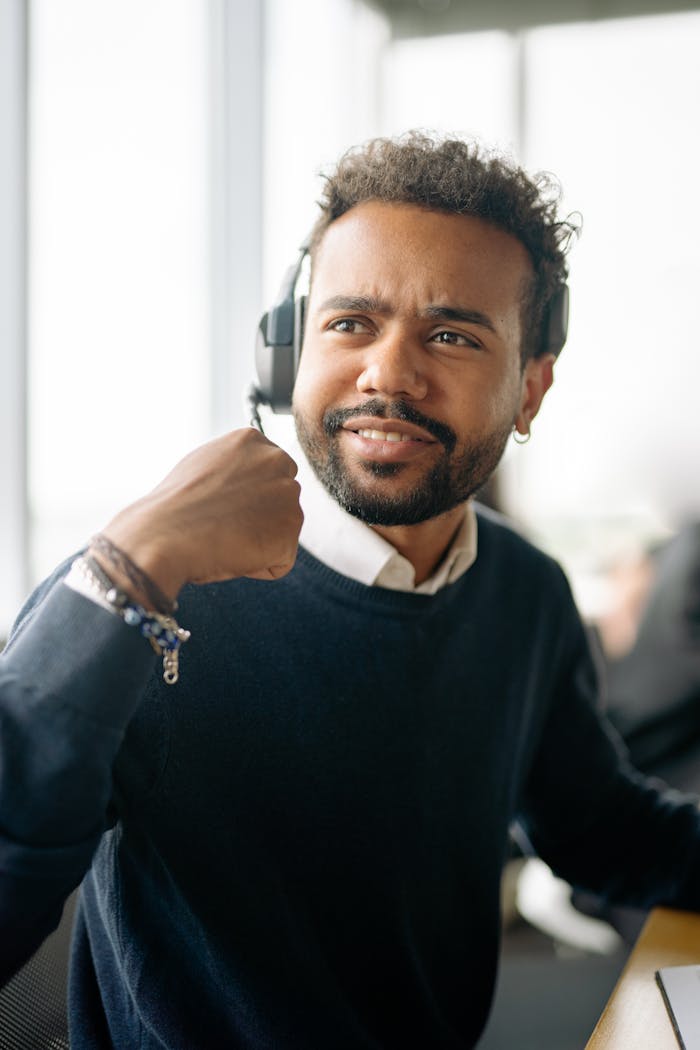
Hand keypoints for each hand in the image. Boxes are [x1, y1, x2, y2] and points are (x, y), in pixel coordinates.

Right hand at [95, 428, 302, 602]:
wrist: (163, 534)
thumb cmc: (174, 507)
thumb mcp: (203, 465)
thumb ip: (233, 467)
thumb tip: (244, 481)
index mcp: (253, 440)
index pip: (270, 473)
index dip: (246, 499)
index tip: (222, 506)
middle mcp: (277, 460)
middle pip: (282, 501)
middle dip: (259, 518)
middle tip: (222, 524)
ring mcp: (288, 495)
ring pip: (281, 531)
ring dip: (257, 542)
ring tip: (224, 537)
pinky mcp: (290, 531)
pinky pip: (280, 561)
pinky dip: (259, 567)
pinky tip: (232, 553)